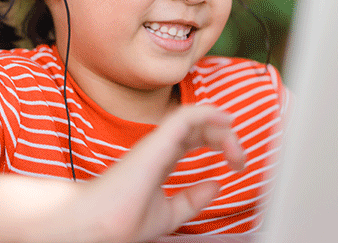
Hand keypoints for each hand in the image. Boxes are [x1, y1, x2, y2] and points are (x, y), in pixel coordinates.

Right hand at [70, 105, 245, 242]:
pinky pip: (186, 115)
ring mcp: (158, 142)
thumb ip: (191, 199)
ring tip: (236, 148)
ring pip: (196, 116)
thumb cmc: (122, 220)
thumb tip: (216, 185)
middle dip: (225, 136)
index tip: (237, 163)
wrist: (97, 225)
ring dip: (222, 127)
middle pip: (199, 125)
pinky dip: (208, 112)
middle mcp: (161, 146)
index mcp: (162, 158)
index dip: (219, 142)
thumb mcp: (168, 212)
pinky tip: (225, 120)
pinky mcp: (157, 142)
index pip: (195, 137)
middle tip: (240, 159)